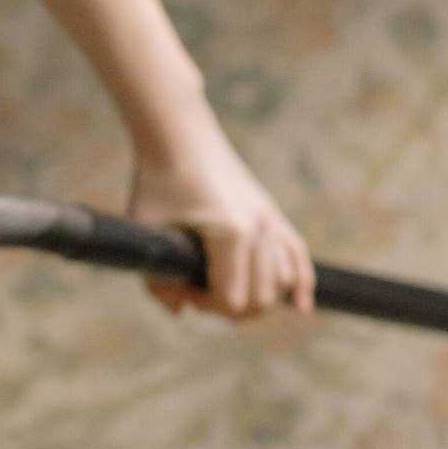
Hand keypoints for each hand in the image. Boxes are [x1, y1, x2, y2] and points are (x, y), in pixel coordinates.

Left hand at [126, 120, 313, 319]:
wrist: (178, 136)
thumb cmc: (157, 182)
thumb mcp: (147, 232)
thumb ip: (156, 280)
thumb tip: (178, 312)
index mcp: (231, 233)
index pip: (232, 301)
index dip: (205, 305)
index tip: (183, 288)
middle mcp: (259, 227)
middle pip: (261, 299)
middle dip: (230, 308)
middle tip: (199, 289)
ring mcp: (270, 219)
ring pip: (281, 282)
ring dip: (256, 296)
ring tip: (227, 287)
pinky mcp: (272, 213)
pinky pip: (297, 255)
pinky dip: (301, 283)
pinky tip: (301, 306)